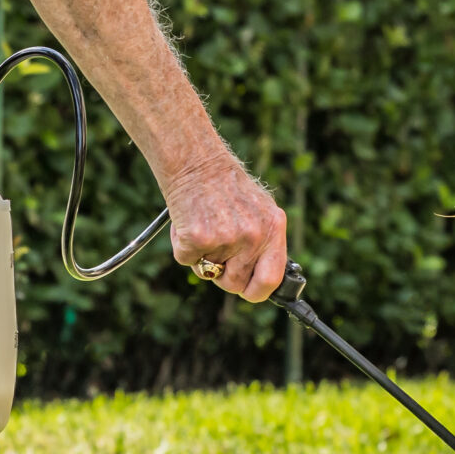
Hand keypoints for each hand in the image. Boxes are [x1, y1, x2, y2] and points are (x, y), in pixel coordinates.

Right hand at [164, 157, 287, 302]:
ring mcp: (226, 239)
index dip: (255, 291)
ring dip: (201, 257)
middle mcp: (253, 236)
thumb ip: (265, 243)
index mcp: (273, 229)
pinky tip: (188, 221)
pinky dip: (181, 245)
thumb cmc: (225, 186)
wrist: (195, 162)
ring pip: (207, 273)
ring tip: (204, 226)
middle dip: (221, 273)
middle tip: (215, 248)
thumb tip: (263, 280)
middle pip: (234, 283)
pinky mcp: (198, 239)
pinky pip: (186, 260)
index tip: (246, 290)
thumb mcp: (258, 210)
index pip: (270, 280)